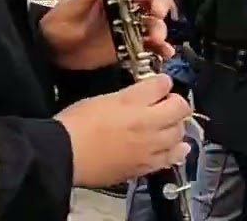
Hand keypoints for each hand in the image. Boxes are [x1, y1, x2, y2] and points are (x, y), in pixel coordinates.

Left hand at [41, 0, 175, 70]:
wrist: (54, 51)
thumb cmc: (59, 24)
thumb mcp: (69, 8)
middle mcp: (123, 6)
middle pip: (149, 0)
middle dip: (157, 4)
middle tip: (155, 13)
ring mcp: (129, 26)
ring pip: (152, 22)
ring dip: (159, 27)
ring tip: (156, 37)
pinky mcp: (131, 45)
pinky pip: (150, 46)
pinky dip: (161, 49)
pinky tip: (165, 52)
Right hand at [56, 74, 191, 187]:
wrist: (65, 153)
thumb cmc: (74, 125)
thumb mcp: (98, 99)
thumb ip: (124, 98)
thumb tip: (138, 98)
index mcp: (130, 101)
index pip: (162, 84)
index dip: (162, 82)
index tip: (160, 84)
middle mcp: (146, 121)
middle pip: (180, 107)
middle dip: (175, 103)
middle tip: (166, 104)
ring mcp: (150, 145)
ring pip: (181, 132)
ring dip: (176, 126)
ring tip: (167, 125)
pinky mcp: (148, 164)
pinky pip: (174, 156)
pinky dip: (177, 149)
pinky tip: (177, 147)